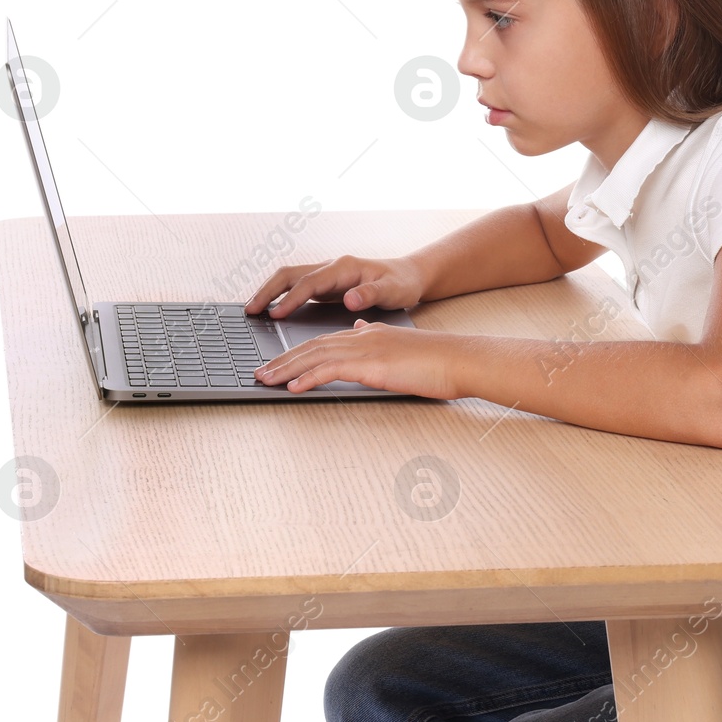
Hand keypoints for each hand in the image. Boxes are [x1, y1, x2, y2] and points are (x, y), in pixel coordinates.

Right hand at [244, 255, 427, 317]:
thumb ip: (371, 294)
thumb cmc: (402, 283)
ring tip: (252, 310)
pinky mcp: (326, 285)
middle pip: (290, 274)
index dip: (291, 299)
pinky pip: (296, 288)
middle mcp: (331, 268)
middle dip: (267, 291)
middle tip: (250, 310)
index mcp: (344, 268)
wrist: (409, 276)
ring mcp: (326, 276)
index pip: (310, 283)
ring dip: (269, 292)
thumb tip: (349, 299)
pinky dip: (280, 297)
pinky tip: (271, 310)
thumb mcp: (392, 291)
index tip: (275, 313)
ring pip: (289, 279)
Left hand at [254, 321, 460, 398]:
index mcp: (368, 334)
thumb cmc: (440, 361)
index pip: (324, 342)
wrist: (461, 359)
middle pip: (311, 346)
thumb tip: (360, 333)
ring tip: (265, 380)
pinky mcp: (371, 364)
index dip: (298, 353)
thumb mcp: (403, 349)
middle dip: (282, 360)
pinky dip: (308, 378)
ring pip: (314, 356)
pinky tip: (293, 388)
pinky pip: (330, 369)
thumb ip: (378, 342)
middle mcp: (362, 336)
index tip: (279, 365)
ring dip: (286, 369)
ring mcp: (366, 348)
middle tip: (260, 373)